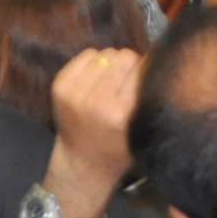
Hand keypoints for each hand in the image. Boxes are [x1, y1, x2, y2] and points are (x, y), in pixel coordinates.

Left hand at [43, 48, 145, 217]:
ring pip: (106, 54)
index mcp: (122, 113)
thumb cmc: (119, 148)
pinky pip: (87, 54)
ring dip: (111, 65)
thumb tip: (156, 58)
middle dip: (129, 67)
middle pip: (124, 56)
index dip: (146, 71)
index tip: (145, 79)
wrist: (81, 163)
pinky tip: (95, 81)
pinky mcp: (60, 85)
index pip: (142, 68)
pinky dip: (94, 63)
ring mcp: (75, 92)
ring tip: (110, 83)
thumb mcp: (142, 129)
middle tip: (126, 83)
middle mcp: (98, 101)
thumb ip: (149, 97)